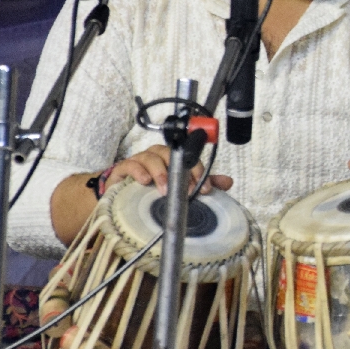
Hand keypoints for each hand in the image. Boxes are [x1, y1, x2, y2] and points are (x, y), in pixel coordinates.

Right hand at [107, 145, 234, 194]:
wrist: (122, 195)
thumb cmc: (153, 188)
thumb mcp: (179, 187)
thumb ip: (202, 183)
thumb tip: (227, 182)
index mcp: (172, 157)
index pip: (188, 158)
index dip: (198, 171)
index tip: (205, 188)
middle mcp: (157, 155)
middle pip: (170, 154)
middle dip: (180, 172)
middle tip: (185, 190)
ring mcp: (139, 160)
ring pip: (151, 158)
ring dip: (160, 173)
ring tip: (164, 189)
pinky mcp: (123, 169)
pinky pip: (130, 165)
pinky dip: (138, 172)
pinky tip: (144, 182)